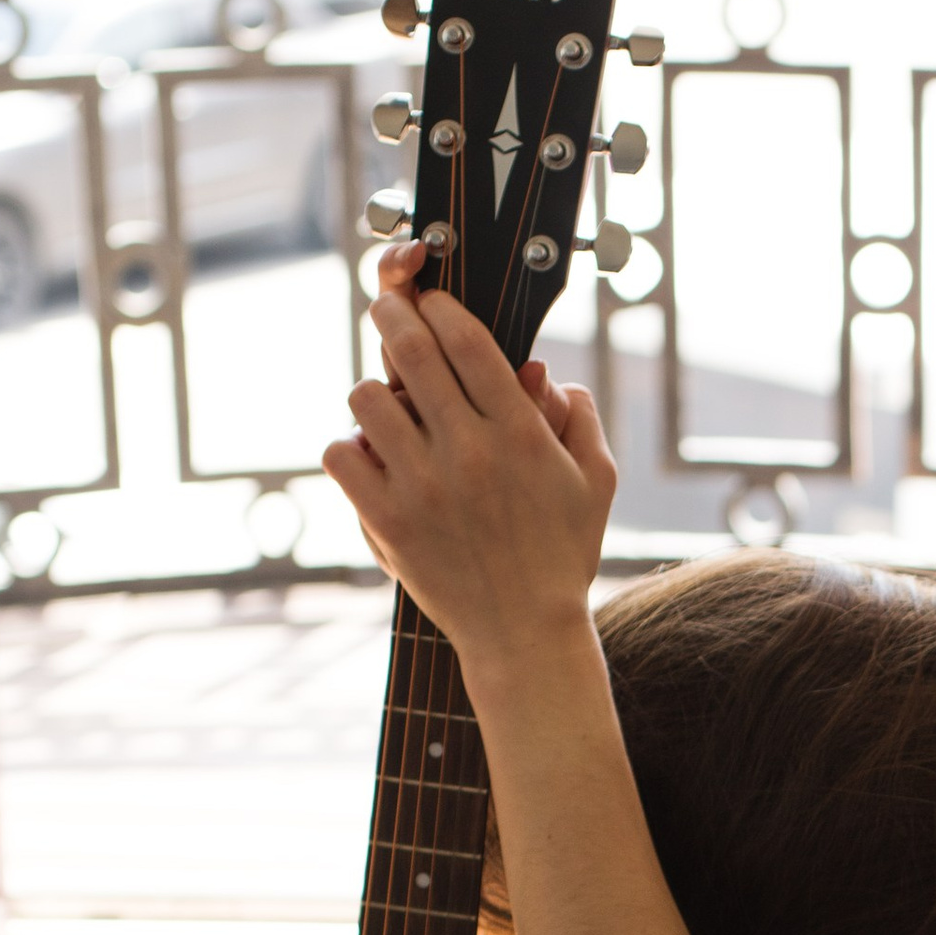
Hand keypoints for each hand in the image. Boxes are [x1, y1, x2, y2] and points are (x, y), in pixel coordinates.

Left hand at [322, 242, 616, 687]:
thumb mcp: (595, 482)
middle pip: (411, 351)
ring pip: (366, 398)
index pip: (467, 341)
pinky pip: (340, 455)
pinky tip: (368, 456)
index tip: (430, 300)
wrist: (524, 634)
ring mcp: (422, 487)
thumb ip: (577, 416)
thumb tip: (539, 371)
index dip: (441, 307)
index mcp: (520, 434)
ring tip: (385, 404)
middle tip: (385, 304)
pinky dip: (348, 447)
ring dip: (372, 391)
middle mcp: (468, 453)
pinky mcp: (386, 521)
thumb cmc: (562, 555)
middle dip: (391, 312)